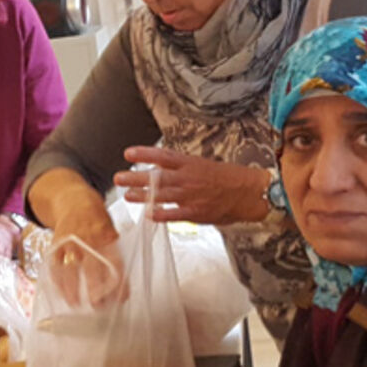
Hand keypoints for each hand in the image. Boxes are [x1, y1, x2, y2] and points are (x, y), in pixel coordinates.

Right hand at [47, 191, 121, 305]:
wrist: (75, 202)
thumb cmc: (98, 223)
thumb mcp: (112, 234)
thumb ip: (115, 257)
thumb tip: (122, 288)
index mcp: (107, 236)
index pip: (115, 262)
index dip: (118, 281)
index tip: (120, 298)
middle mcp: (88, 238)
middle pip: (92, 267)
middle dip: (95, 288)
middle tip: (97, 305)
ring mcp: (70, 241)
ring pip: (70, 267)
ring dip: (72, 288)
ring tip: (74, 304)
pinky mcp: (56, 243)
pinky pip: (55, 263)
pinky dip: (56, 279)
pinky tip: (60, 292)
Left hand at [115, 147, 270, 225]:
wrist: (248, 193)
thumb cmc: (227, 178)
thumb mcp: (203, 165)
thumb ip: (182, 168)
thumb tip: (161, 167)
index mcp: (190, 164)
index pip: (163, 156)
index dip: (144, 153)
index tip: (127, 153)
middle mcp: (188, 178)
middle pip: (156, 176)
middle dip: (135, 177)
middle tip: (119, 178)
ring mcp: (190, 196)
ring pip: (161, 195)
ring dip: (142, 196)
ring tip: (126, 195)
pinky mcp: (195, 212)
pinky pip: (174, 214)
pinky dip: (160, 213)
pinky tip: (148, 214)